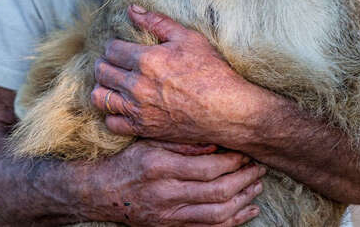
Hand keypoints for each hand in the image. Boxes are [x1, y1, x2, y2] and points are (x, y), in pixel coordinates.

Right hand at [84, 139, 264, 225]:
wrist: (100, 192)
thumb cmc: (129, 161)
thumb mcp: (151, 142)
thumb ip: (183, 141)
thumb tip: (218, 141)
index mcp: (161, 167)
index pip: (209, 167)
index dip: (234, 160)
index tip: (247, 151)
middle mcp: (165, 194)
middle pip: (218, 191)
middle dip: (245, 179)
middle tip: (259, 168)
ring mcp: (167, 216)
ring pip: (217, 214)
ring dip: (243, 200)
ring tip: (257, 186)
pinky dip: (233, 222)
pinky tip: (248, 210)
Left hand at [91, 5, 272, 145]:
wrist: (226, 110)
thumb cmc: (211, 71)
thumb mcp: (189, 38)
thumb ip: (158, 22)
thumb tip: (132, 9)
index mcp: (146, 59)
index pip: (111, 49)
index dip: (114, 45)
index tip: (121, 47)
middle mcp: (136, 85)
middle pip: (102, 71)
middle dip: (105, 64)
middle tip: (115, 63)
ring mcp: (137, 109)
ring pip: (99, 97)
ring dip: (103, 87)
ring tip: (114, 83)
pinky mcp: (142, 128)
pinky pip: (111, 122)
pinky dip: (112, 113)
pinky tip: (123, 106)